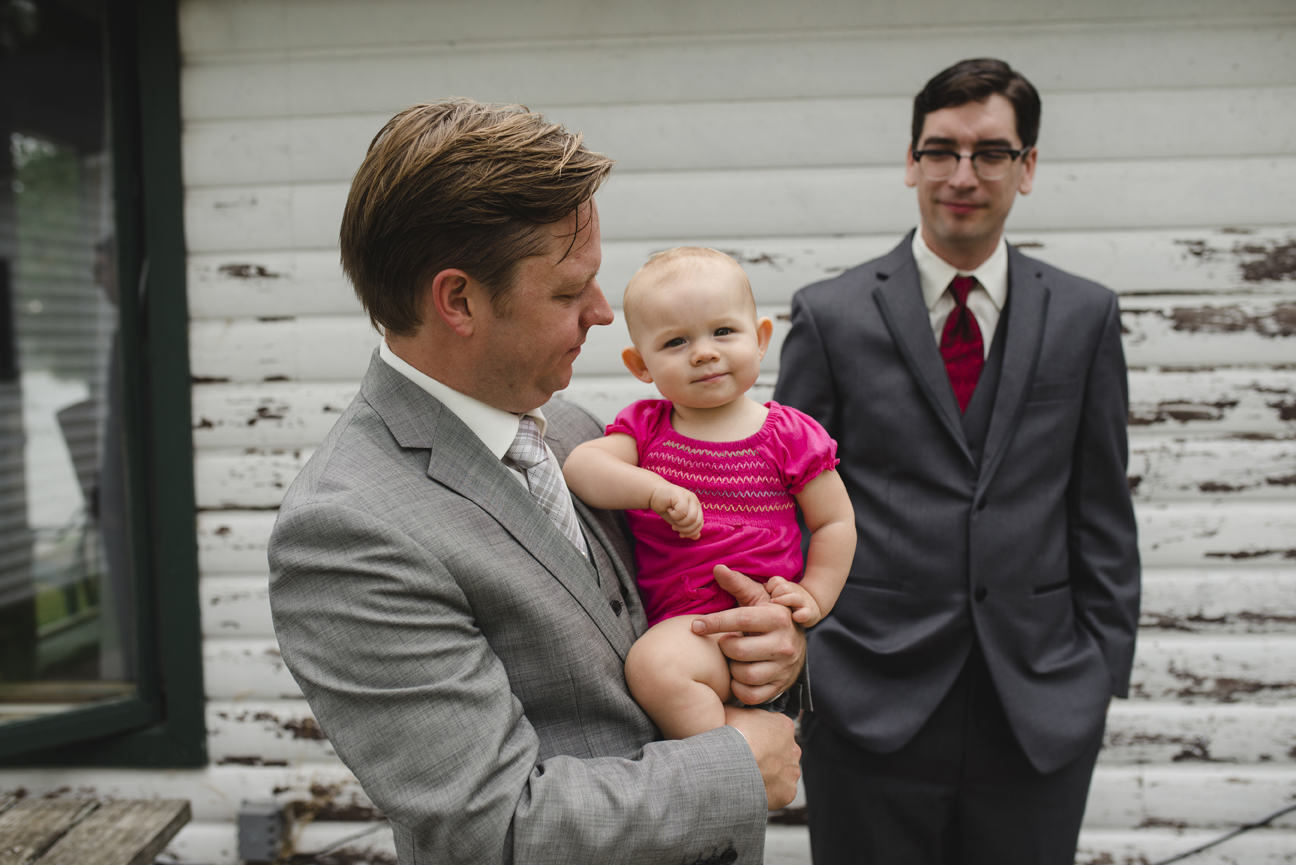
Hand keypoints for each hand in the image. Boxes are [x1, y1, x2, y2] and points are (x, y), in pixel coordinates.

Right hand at [648, 484, 702, 539]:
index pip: (700, 524)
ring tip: (672, 518)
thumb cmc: (665, 507)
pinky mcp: (681, 495)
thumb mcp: (677, 521)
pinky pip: (682, 512)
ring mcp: (689, 497)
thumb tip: (696, 537)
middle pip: (697, 522)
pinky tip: (669, 510)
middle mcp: (695, 501)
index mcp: (696, 507)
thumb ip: (687, 527)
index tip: (680, 534)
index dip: (691, 532)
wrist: (653, 493)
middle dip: (685, 529)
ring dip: (680, 523)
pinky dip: (674, 515)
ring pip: (691, 518)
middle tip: (674, 527)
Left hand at [692, 565, 805, 704]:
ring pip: (744, 675)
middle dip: (724, 646)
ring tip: (734, 658)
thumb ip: (737, 584)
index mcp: (778, 618)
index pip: (741, 619)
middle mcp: (784, 644)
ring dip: (731, 668)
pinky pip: (750, 695)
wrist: (796, 646)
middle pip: (738, 650)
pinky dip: (739, 688)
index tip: (695, 625)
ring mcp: (784, 668)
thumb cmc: (768, 619)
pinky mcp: (780, 687)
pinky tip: (738, 676)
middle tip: (726, 642)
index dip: (715, 622)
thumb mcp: (757, 599)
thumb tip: (717, 568)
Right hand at [725, 705, 800, 809]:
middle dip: (768, 755)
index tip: (748, 739)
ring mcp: (792, 771)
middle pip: (781, 751)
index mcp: (784, 725)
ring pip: (782, 772)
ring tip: (748, 776)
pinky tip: (753, 789)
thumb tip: (731, 706)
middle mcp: (794, 748)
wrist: (731, 766)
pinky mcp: (788, 792)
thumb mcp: (731, 711)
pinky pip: (779, 791)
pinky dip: (768, 791)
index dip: (760, 734)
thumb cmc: (732, 736)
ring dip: (769, 774)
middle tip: (748, 759)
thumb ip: (738, 709)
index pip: (776, 728)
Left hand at [767, 575, 822, 625]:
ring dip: (784, 601)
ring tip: (778, 608)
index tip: (769, 593)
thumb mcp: (778, 592)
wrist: (810, 606)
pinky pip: (804, 614)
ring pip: (793, 597)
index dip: (770, 586)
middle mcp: (794, 592)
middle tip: (772, 602)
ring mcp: (802, 602)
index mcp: (785, 587)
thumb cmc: (788, 600)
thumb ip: (769, 589)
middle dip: (776, 594)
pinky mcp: (809, 613)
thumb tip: (759, 587)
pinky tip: (794, 617)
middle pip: (784, 587)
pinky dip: (799, 616)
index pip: (776, 580)